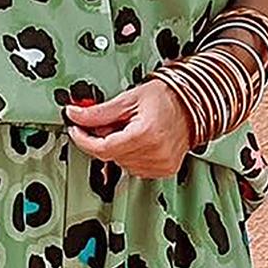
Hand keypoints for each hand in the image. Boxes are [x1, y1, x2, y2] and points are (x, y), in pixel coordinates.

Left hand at [62, 79, 193, 177]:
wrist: (193, 104)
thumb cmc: (167, 97)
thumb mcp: (129, 98)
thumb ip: (99, 112)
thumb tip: (75, 115)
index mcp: (146, 134)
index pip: (102, 148)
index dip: (84, 140)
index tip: (76, 130)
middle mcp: (155, 153)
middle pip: (111, 156)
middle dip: (104, 139)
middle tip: (112, 122)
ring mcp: (161, 164)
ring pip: (121, 163)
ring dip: (118, 148)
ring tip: (130, 129)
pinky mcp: (164, 170)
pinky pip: (135, 168)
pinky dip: (131, 156)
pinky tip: (140, 141)